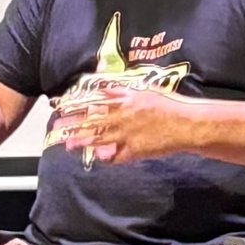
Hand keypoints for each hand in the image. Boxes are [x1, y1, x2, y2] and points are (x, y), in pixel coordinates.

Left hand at [59, 82, 188, 165]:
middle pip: (93, 121)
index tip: (63, 105)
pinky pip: (117, 156)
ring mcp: (128, 135)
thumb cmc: (170, 105)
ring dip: (83, 142)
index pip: (95, 101)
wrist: (187, 125)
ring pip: (100, 139)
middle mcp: (124, 117)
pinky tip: (99, 157)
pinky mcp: (135, 151)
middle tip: (57, 127)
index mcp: (126, 100)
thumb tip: (105, 87)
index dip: (77, 104)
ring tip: (68, 144)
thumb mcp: (145, 90)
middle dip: (73, 124)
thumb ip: (123, 90)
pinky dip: (107, 157)